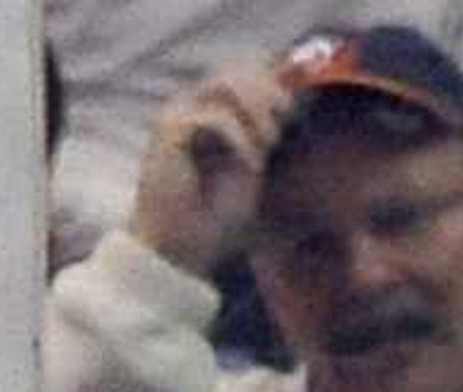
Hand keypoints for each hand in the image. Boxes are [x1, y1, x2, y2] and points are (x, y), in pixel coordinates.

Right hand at [131, 64, 295, 275]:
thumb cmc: (213, 216)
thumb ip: (262, 135)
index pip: (240, 74)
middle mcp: (189, 107)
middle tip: (286, 120)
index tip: (292, 114)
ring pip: (223, 83)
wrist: (180, 248)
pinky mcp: (170, 132)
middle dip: (267, 92)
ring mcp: (177, 116)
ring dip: (256, 110)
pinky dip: (242, 139)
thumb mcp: (249, 168)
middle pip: (233, 71)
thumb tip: (290, 105)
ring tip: (270, 142)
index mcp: (206, 113)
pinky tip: (253, 166)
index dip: (271, 85)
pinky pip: (214, 117)